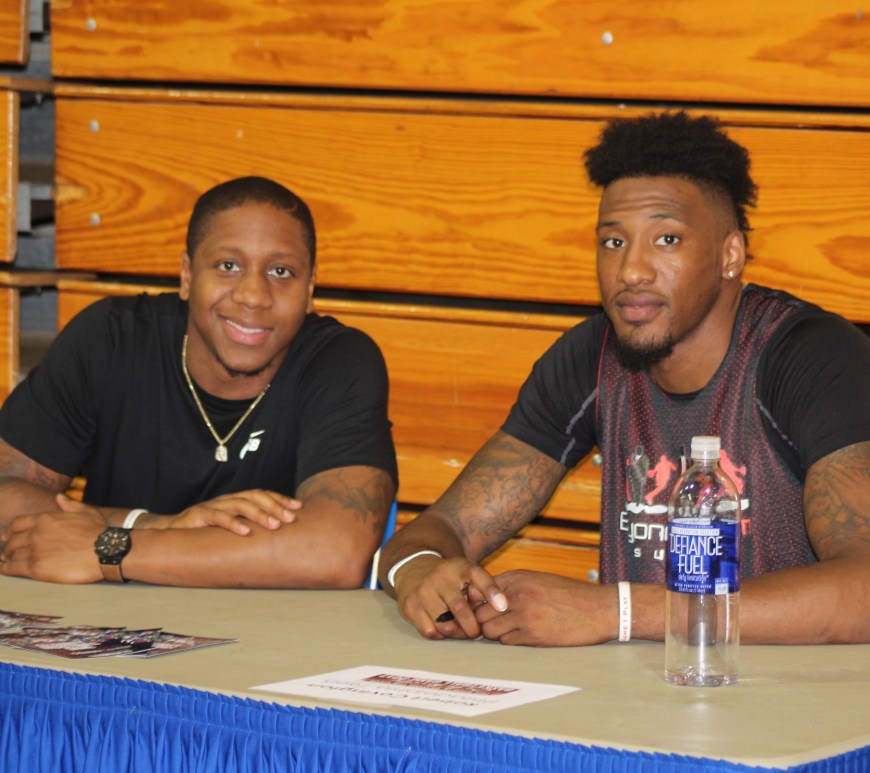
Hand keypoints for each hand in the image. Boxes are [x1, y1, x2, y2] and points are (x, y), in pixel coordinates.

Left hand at [0, 495, 105, 582]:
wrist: (105, 551)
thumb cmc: (98, 532)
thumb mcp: (86, 512)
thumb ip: (69, 505)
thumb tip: (59, 497)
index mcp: (46, 519)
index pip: (18, 523)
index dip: (10, 530)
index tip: (7, 535)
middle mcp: (36, 533)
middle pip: (12, 540)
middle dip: (9, 546)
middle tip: (8, 552)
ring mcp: (35, 550)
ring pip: (11, 555)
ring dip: (8, 558)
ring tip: (8, 562)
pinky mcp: (36, 568)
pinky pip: (12, 568)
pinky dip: (7, 569)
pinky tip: (6, 570)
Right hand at [159, 490, 299, 534]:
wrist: (169, 531)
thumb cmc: (204, 532)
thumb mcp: (229, 527)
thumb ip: (247, 526)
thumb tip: (275, 534)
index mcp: (235, 500)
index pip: (262, 494)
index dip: (280, 499)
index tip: (299, 508)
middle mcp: (226, 500)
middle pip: (255, 496)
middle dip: (276, 506)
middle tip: (292, 518)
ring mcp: (212, 506)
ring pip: (240, 504)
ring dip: (260, 514)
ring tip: (275, 525)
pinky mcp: (198, 516)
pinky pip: (218, 518)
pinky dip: (233, 524)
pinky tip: (246, 532)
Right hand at [393, 555, 507, 639]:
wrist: (413, 570)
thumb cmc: (449, 579)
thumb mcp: (466, 573)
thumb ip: (483, 588)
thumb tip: (500, 610)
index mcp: (459, 567)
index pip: (477, 576)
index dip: (491, 591)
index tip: (503, 607)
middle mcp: (440, 577)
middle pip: (461, 609)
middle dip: (473, 627)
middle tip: (478, 633)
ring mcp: (423, 591)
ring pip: (445, 625)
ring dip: (458, 634)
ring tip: (463, 633)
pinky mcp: (410, 605)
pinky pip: (430, 631)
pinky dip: (440, 635)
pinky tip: (444, 629)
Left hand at [474, 570, 617, 645]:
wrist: (599, 609)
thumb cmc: (570, 594)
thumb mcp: (539, 580)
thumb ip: (514, 586)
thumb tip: (489, 599)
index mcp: (518, 577)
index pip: (480, 590)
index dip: (478, 602)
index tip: (483, 610)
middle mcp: (517, 594)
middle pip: (479, 611)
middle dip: (482, 620)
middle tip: (492, 625)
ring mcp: (524, 615)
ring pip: (489, 629)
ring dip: (495, 633)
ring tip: (508, 631)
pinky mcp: (533, 636)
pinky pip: (506, 642)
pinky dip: (510, 641)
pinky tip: (524, 636)